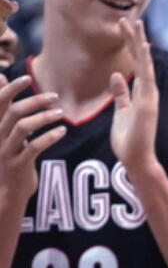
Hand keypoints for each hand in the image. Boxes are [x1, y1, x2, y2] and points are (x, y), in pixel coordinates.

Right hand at [0, 75, 65, 210]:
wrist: (7, 190)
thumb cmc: (10, 154)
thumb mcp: (4, 129)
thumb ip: (4, 106)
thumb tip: (1, 76)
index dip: (10, 89)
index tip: (27, 77)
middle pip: (13, 112)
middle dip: (35, 101)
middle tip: (55, 97)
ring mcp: (6, 151)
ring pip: (23, 127)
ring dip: (44, 117)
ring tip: (61, 113)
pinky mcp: (18, 165)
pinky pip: (34, 147)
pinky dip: (49, 137)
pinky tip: (62, 131)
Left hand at [110, 18, 158, 172]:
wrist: (136, 159)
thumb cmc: (129, 139)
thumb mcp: (120, 112)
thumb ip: (120, 94)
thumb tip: (115, 75)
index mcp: (141, 92)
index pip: (137, 63)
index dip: (131, 45)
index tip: (125, 27)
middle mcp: (148, 90)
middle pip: (142, 59)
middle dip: (134, 38)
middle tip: (128, 18)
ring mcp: (150, 96)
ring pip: (145, 63)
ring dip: (139, 43)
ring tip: (133, 24)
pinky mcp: (147, 103)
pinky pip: (146, 78)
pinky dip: (145, 62)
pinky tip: (142, 46)